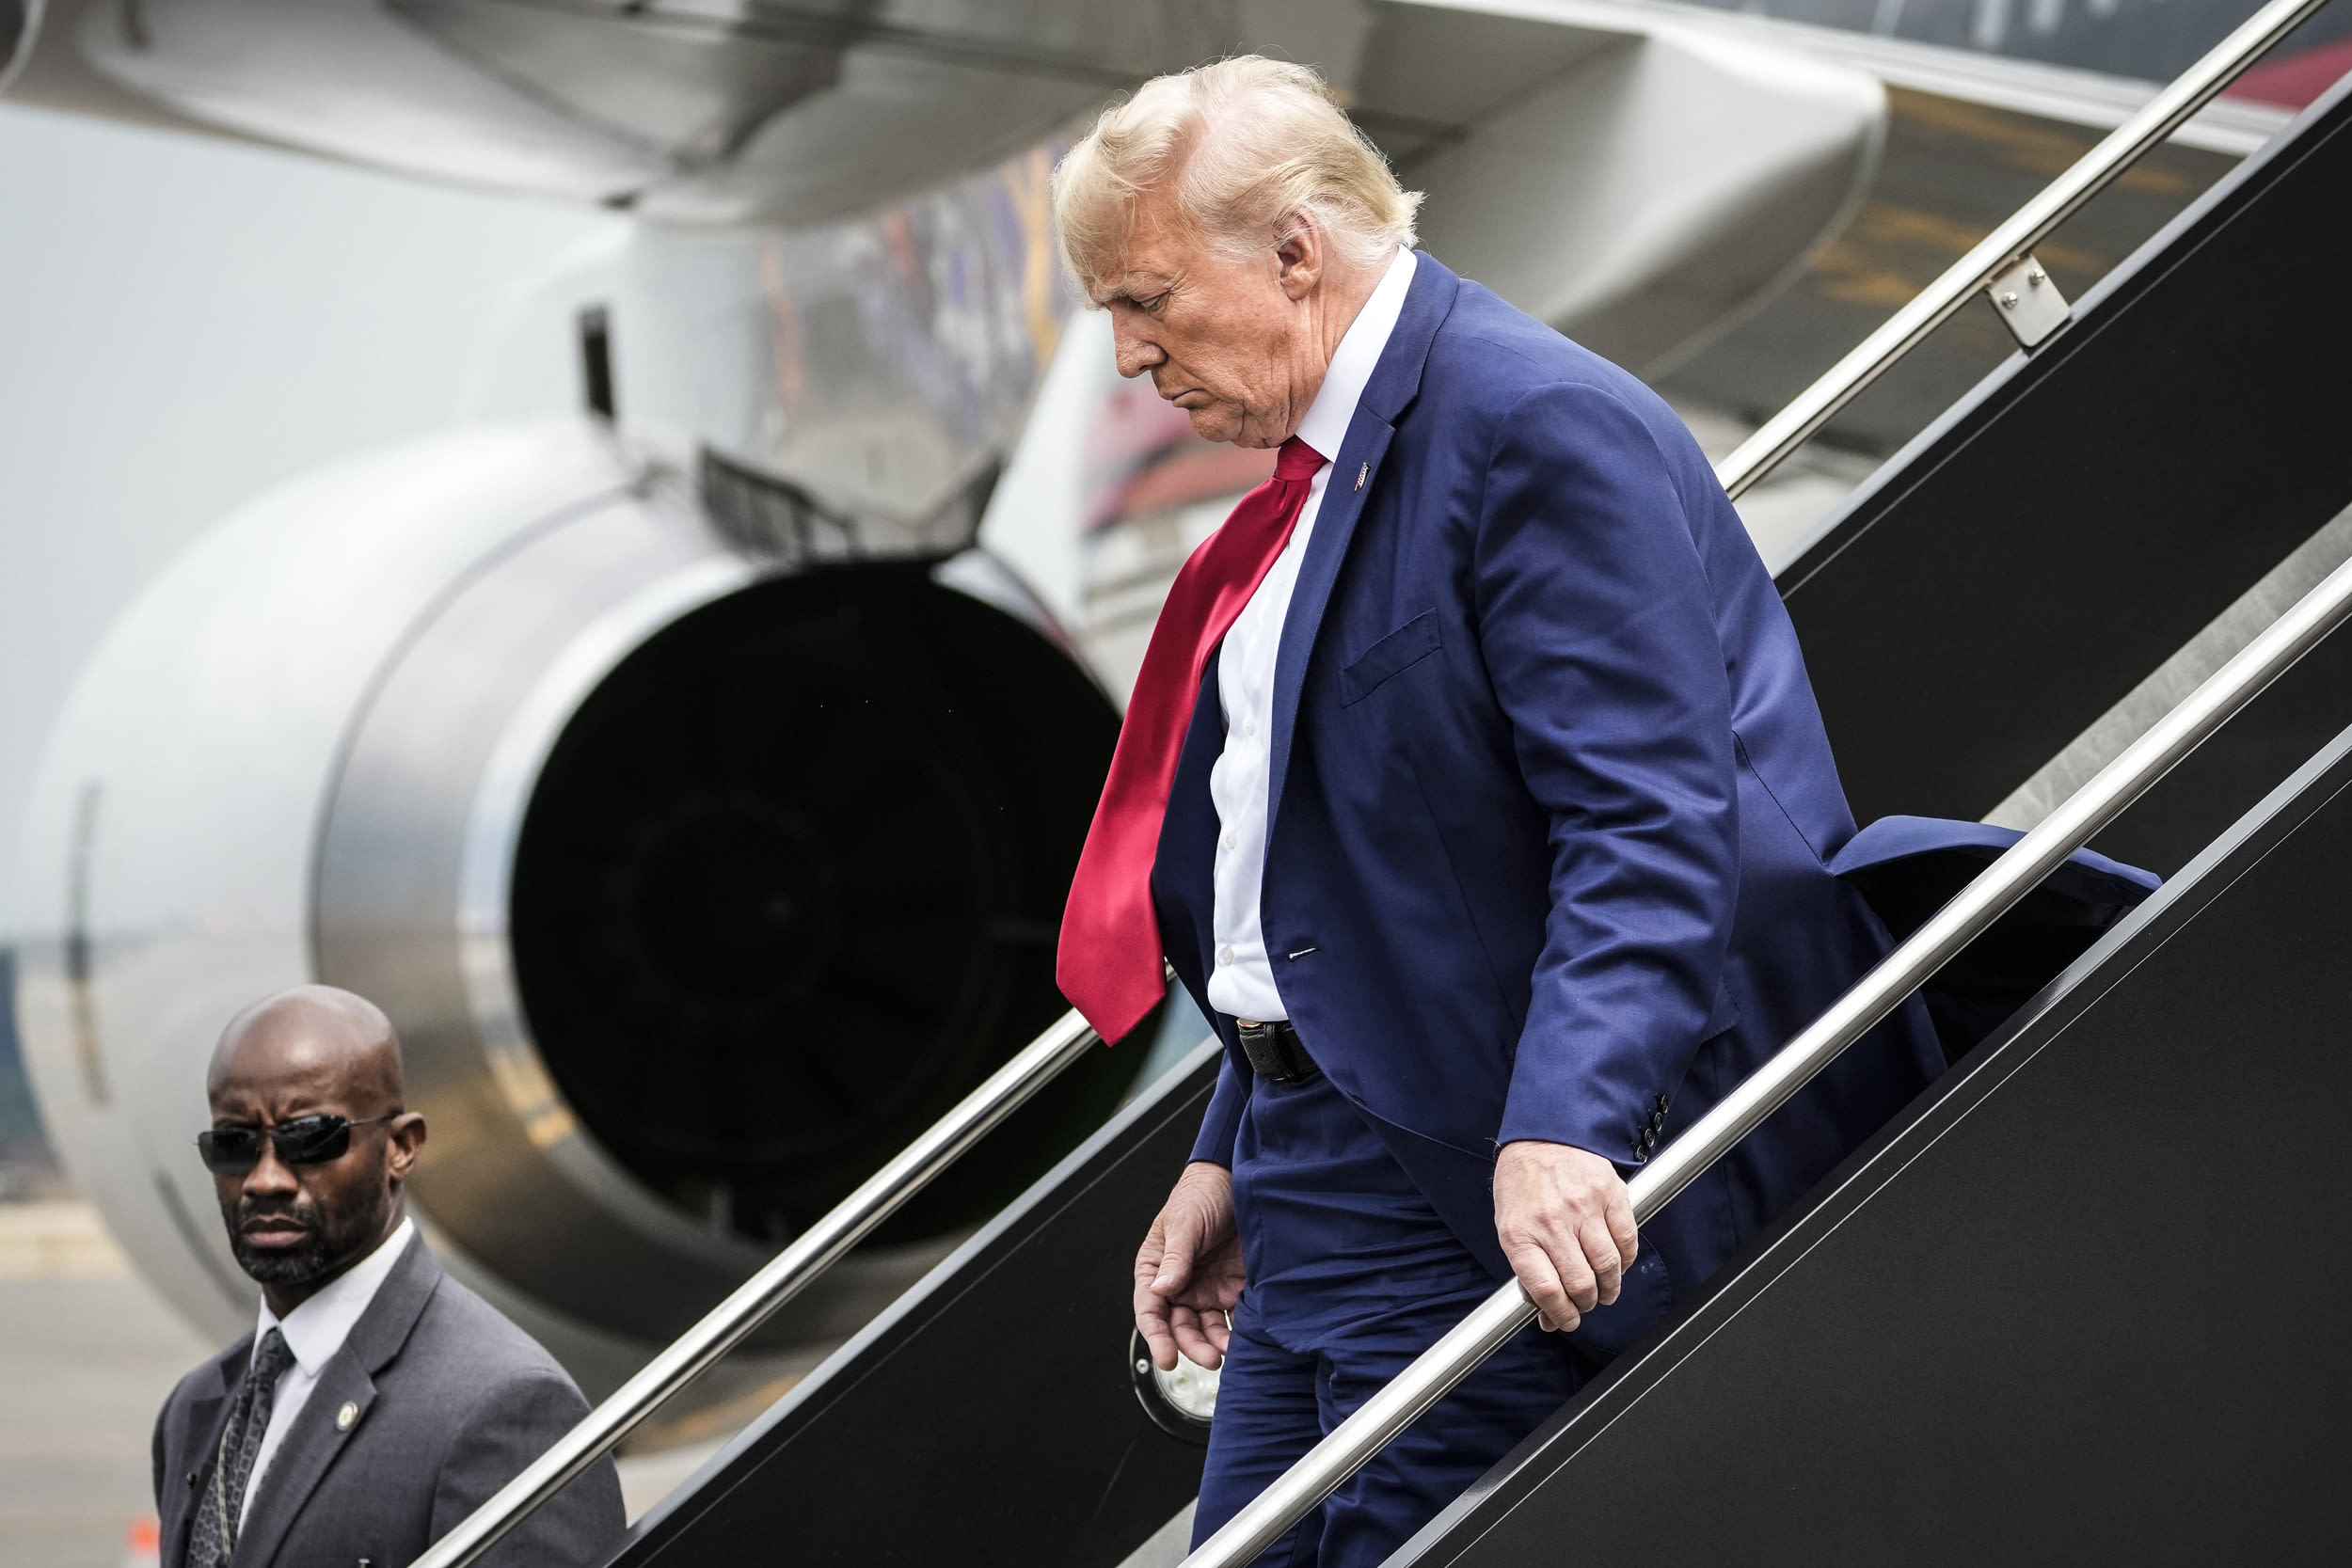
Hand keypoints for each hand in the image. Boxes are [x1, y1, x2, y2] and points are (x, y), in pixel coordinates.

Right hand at [1135, 1160, 1244, 1371]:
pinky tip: (1249, 1336)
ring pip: (1207, 1328)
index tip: (1168, 1357)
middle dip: (1193, 1346)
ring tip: (1233, 1350)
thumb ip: (1175, 1258)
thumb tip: (1161, 1289)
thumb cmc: (1201, 1194)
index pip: (1150, 1310)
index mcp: (1156, 1269)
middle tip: (1210, 1358)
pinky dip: (1241, 1330)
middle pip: (1180, 1326)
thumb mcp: (1184, 1222)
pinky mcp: (1234, 1288)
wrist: (1240, 1179)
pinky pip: (1235, 1317)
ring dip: (1217, 1343)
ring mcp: (1207, 1288)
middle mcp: (1180, 1285)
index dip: (1157, 1336)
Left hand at [1494, 1140, 1638, 1332]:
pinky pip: (1627, 1242)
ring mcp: (1584, 1207)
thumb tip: (1548, 1318)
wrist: (1541, 1136)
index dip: (1560, 1315)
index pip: (1546, 1290)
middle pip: (1581, 1284)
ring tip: (1604, 1290)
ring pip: (1609, 1267)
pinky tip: (1617, 1263)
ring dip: (1609, 1288)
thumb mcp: (1511, 1229)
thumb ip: (1529, 1274)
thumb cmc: (1522, 1186)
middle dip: (1586, 1304)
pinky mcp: (1611, 1194)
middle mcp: (1552, 1221)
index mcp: (1520, 1233)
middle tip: (1585, 1303)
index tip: (1565, 1321)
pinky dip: (1626, 1262)